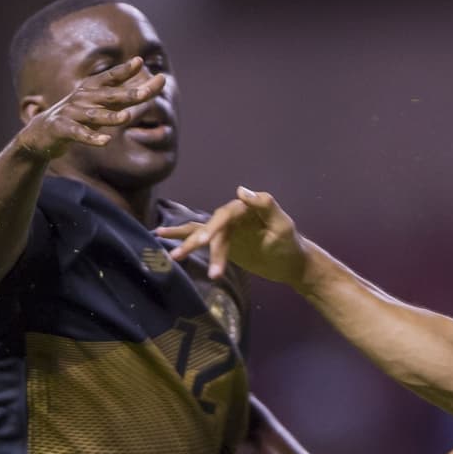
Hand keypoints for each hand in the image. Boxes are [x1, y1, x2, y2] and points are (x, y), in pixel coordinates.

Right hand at [16, 57, 165, 159]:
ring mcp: (71, 113)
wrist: (42, 132)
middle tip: (146, 93)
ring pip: (94, 115)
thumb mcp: (102, 105)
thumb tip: (155, 84)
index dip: (124, 70)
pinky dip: (92, 137)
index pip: (110, 78)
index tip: (140, 61)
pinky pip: (78, 134)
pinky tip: (105, 141)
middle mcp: (82, 98)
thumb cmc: (79, 115)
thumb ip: (126, 96)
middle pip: (108, 96)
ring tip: (127, 117)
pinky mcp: (62, 129)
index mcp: (91, 89)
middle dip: (128, 94)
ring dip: (110, 116)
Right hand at [155, 187, 309, 281]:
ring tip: (173, 257)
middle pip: (211, 225)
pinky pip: (199, 237)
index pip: (225, 214)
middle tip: (184, 253)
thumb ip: (265, 206)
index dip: (214, 226)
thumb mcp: (282, 225)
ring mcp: (227, 229)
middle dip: (199, 241)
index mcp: (246, 208)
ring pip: (203, 234)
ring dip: (188, 245)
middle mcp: (233, 215)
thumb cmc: (289, 244)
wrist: (291, 263)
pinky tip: (161, 235)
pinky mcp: (222, 242)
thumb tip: (241, 190)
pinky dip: (182, 236)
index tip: (204, 240)